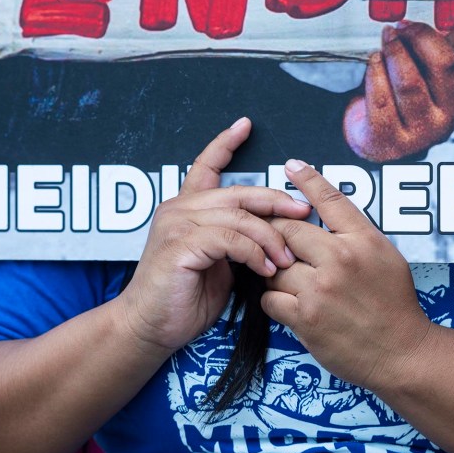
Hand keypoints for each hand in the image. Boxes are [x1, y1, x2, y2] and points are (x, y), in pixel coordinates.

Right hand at [114, 118, 310, 352]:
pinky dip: (253, 253)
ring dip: (269, 237)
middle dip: (275, 201)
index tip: (245, 125)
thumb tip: (274, 232)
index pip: (205, 166)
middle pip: (237, 192)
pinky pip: (229, 239)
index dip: (225, 143)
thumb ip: (237, 241)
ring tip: (284, 259)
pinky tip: (264, 269)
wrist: (150, 327)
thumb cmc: (184, 299)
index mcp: (186, 209)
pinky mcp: (180, 245)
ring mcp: (176, 225)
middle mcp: (178, 209)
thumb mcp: (218, 263)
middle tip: (303, 214)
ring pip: (238, 216)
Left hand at [262, 159, 430, 389]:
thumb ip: (356, 234)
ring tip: (288, 280)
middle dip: (275, 234)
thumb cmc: (395, 305)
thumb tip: (325, 214)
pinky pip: (270, 298)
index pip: (330, 200)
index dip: (307, 180)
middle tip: (273, 240)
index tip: (292, 166)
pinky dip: (273, 300)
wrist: (402, 353)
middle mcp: (341, 260)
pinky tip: (288, 303)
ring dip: (274, 272)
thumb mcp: (386, 256)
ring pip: (273, 266)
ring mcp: (321, 289)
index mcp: (363, 240)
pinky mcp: (306, 318)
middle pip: (287, 229)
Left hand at [342, 22, 453, 161]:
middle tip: (404, 28)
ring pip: (409, 81)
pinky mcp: (390, 140)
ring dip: (395, 51)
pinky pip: (380, 99)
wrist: (379, 140)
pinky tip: (374, 60)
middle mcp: (449, 116)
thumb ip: (434, 50)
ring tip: (387, 40)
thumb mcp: (431, 76)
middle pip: (445, 65)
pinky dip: (374, 72)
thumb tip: (419, 19)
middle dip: (421, 36)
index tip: (440, 27)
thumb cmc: (407, 99)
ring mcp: (420, 131)